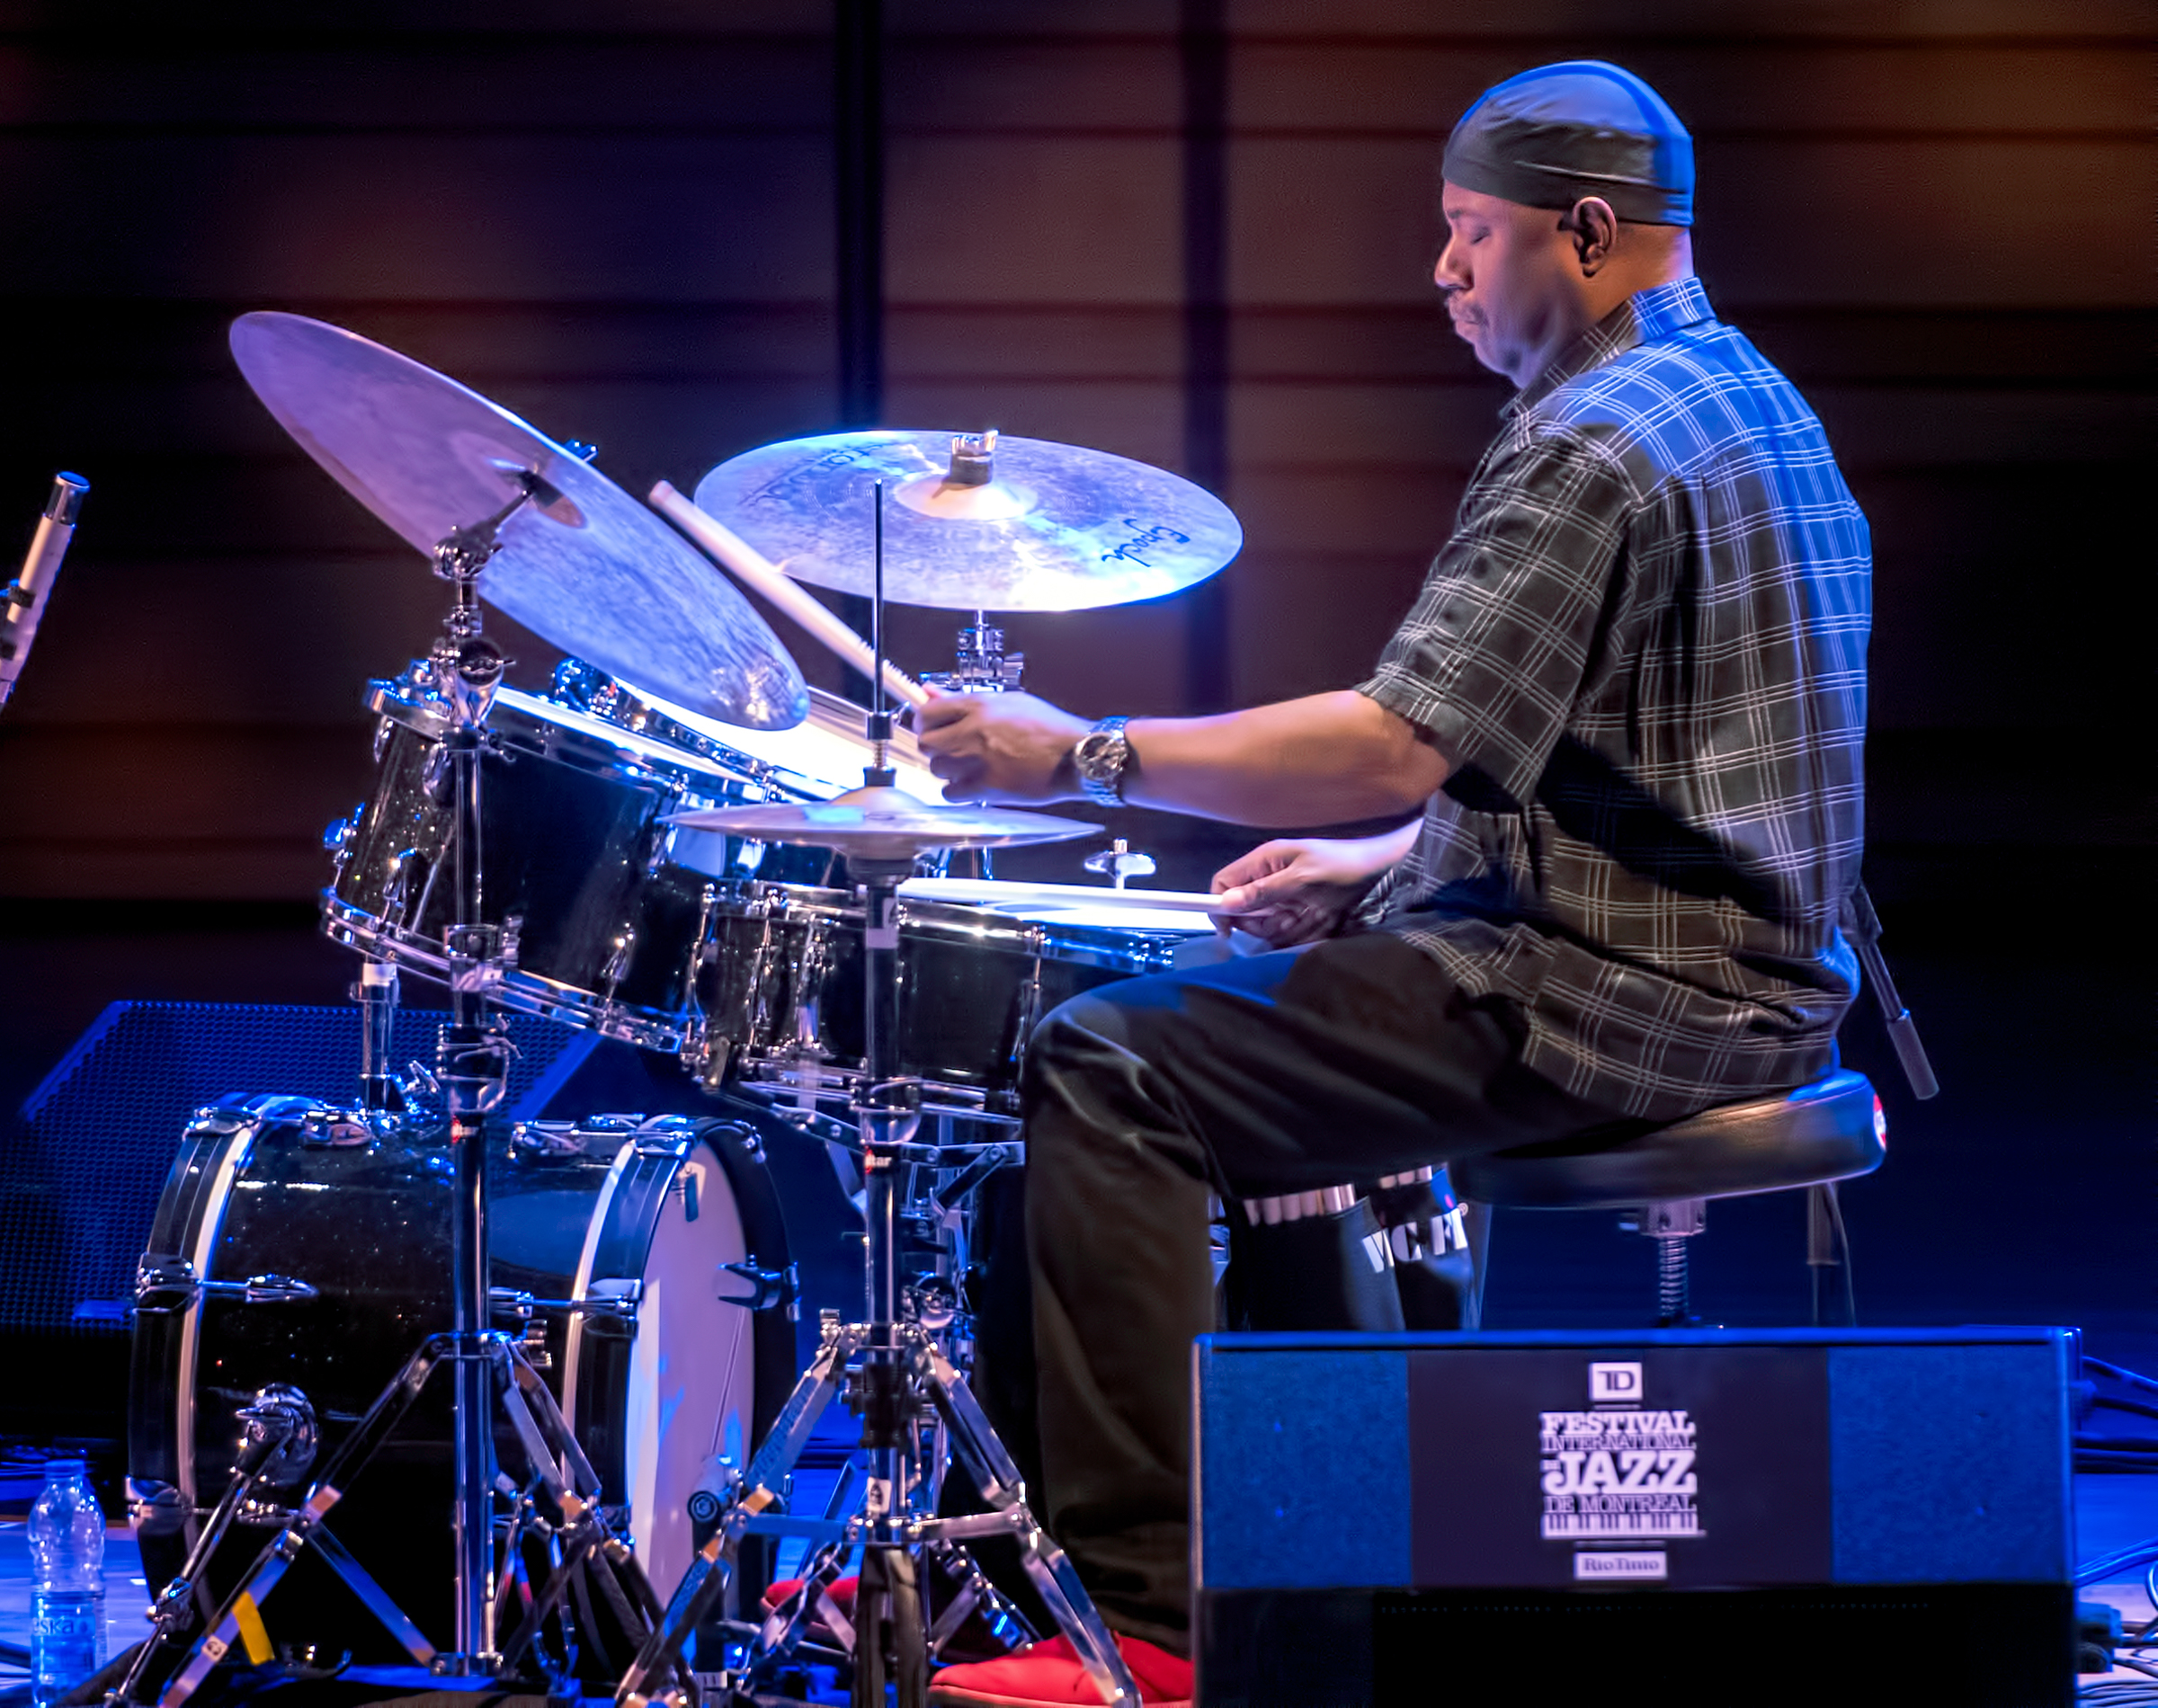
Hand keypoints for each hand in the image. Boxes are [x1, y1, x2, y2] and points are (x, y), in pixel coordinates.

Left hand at [915, 689, 1091, 802]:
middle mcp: (973, 731)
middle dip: (933, 745)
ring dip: (946, 768)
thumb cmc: (1048, 727)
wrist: (1075, 755)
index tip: (929, 726)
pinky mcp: (987, 788)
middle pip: (926, 741)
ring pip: (937, 768)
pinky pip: (951, 793)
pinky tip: (970, 784)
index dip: (924, 721)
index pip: (928, 712)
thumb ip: (965, 699)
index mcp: (979, 705)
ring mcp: (978, 761)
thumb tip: (931, 693)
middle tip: (947, 747)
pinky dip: (956, 791)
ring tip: (964, 766)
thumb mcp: (1009, 701)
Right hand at [1209, 834, 1404, 947]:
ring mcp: (1283, 895)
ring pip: (1264, 924)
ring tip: (1307, 919)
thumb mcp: (1303, 878)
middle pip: (1243, 910)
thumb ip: (1265, 892)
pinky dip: (1297, 933)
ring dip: (1281, 929)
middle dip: (1260, 924)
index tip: (1228, 930)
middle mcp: (1268, 878)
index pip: (1224, 882)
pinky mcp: (1298, 910)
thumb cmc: (1341, 866)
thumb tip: (1227, 903)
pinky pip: (1285, 929)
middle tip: (1286, 921)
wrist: (1380, 870)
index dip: (1219, 905)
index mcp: (1263, 861)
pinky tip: (1316, 923)